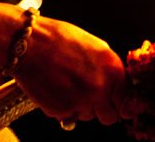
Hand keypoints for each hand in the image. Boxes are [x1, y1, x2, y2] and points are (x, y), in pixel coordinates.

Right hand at [11, 16, 126, 125]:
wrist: (27, 43)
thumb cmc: (57, 39)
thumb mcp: (93, 46)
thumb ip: (108, 68)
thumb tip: (116, 86)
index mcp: (112, 69)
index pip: (127, 100)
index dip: (118, 102)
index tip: (113, 103)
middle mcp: (100, 88)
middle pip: (110, 116)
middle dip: (100, 109)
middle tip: (87, 95)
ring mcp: (82, 101)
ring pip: (88, 116)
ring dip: (79, 106)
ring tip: (65, 83)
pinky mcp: (62, 111)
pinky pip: (68, 116)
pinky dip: (62, 106)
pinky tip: (54, 87)